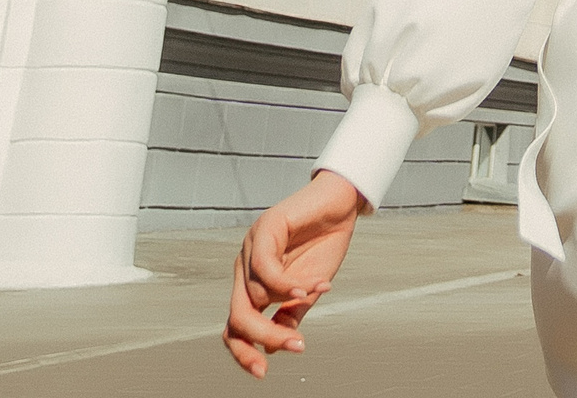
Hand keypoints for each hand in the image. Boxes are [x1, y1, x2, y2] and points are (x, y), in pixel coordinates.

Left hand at [225, 169, 364, 376]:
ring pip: (255, 296)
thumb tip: (273, 347)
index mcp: (252, 284)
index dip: (243, 352)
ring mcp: (251, 247)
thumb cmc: (324, 242)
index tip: (263, 372)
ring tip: (317, 292)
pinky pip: (266, 269)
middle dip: (261, 337)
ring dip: (290, 303)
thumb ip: (291, 314)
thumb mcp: (308, 290)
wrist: (341, 204)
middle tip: (293, 346)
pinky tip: (308, 288)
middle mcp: (245, 267)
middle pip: (238, 316)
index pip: (235, 326)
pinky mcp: (264, 228)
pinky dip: (287, 284)